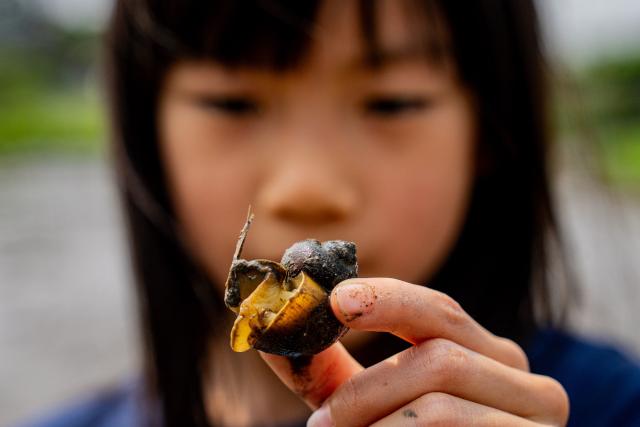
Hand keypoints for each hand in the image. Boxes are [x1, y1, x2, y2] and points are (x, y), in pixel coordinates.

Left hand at [261, 278, 568, 425]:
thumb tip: (269, 332)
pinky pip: (447, 420)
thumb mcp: (368, 410)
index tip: (335, 300)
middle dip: (368, 383)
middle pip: (440, 348)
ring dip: (373, 416)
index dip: (387, 298)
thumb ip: (329, 372)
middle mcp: (523, 377)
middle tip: (319, 420)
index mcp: (486, 356)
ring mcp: (538, 414)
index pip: (439, 310)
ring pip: (440, 388)